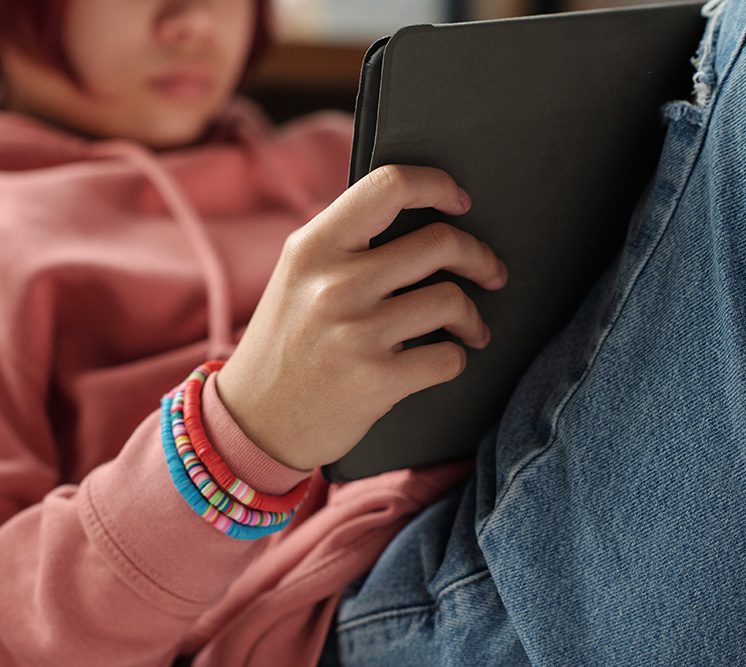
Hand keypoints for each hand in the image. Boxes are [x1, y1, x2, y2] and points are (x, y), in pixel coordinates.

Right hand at [215, 165, 507, 470]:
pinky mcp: (377, 380)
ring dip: (472, 316)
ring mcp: (356, 333)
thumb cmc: (286, 344)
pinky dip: (456, 358)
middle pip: (440, 242)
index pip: (389, 186)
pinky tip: (443, 359)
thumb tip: (421, 216)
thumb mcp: (297, 278)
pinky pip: (449, 357)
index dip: (438, 185)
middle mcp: (334, 284)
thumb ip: (344, 245)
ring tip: (470, 328)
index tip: (460, 202)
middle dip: (479, 257)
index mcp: (313, 247)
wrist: (255, 422)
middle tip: (490, 271)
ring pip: (451, 300)